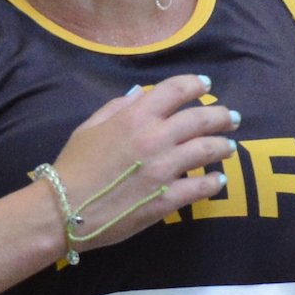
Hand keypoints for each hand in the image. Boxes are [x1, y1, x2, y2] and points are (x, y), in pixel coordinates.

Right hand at [33, 73, 241, 257]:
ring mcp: (164, 169)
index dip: (195, 84)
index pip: (176, 90)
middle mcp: (155, 138)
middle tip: (231, 118)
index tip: (205, 85)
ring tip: (229, 147)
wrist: (63, 210)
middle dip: (221, 116)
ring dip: (223, 147)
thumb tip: (141, 95)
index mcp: (135, 117)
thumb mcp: (89, 128)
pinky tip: (219, 180)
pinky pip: (201, 187)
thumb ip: (117, 107)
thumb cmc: (72, 167)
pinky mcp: (167, 199)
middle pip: (201, 119)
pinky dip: (214, 182)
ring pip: (208, 150)